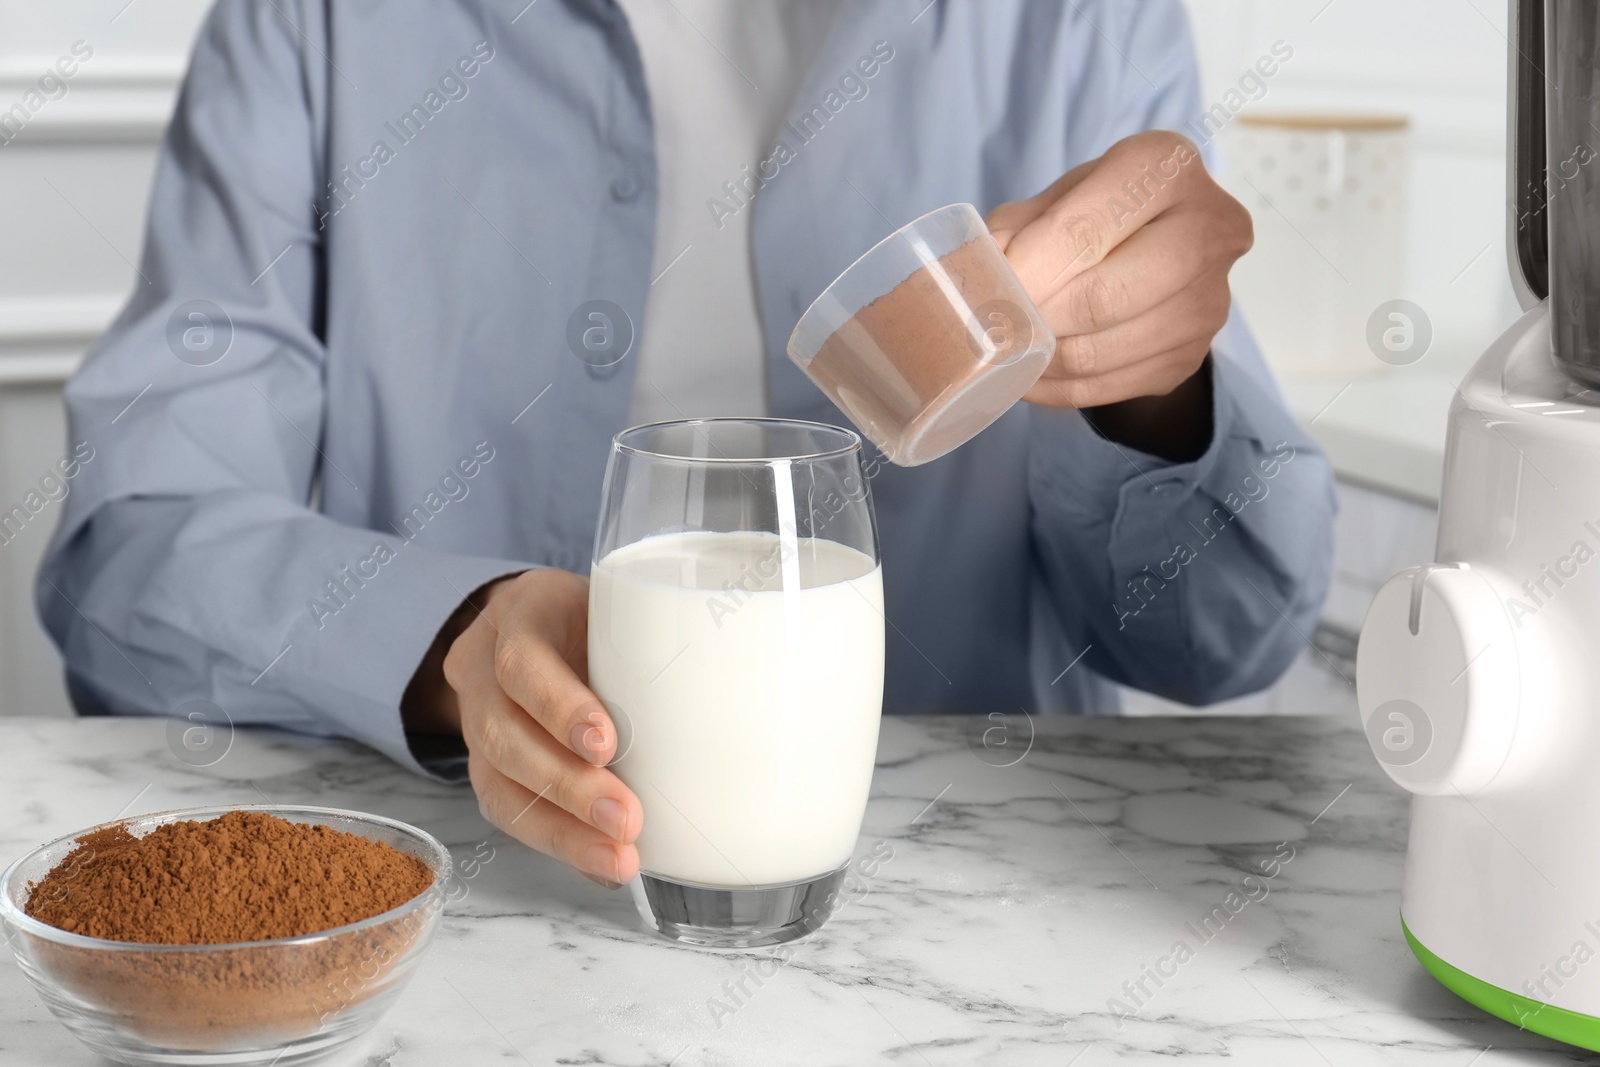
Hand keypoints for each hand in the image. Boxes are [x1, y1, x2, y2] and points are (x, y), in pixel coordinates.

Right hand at [439, 569, 641, 886]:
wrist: (544, 626)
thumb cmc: (599, 617)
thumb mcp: (626, 606)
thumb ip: (664, 638)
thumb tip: (752, 692)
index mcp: (523, 614)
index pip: (522, 660)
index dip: (558, 707)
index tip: (605, 745)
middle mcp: (483, 666)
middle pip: (504, 734)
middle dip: (568, 786)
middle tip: (626, 819)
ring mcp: (475, 719)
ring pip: (498, 783)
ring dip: (564, 829)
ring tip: (618, 857)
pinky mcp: (487, 765)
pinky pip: (509, 812)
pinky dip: (561, 841)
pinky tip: (602, 863)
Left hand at [987, 131, 1250, 448]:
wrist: (1157, 257)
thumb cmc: (1099, 216)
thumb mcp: (1054, 202)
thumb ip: (1014, 228)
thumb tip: (984, 272)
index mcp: (1165, 167)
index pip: (1087, 228)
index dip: (1030, 267)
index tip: (993, 292)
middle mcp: (1207, 228)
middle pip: (1105, 297)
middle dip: (1038, 319)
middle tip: (997, 328)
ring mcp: (1208, 300)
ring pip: (1102, 352)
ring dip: (1042, 360)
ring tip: (1008, 351)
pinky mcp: (1192, 356)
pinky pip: (1107, 387)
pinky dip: (1056, 387)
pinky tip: (1031, 374)